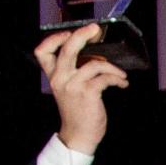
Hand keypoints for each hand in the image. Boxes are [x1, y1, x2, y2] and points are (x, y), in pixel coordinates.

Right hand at [34, 23, 128, 154]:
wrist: (79, 135)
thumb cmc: (77, 112)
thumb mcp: (68, 90)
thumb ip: (73, 73)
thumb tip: (92, 56)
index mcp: (54, 76)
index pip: (43, 52)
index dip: (54, 39)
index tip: (69, 33)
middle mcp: (60, 79)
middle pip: (68, 49)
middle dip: (82, 35)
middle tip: (95, 29)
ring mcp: (74, 86)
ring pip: (94, 64)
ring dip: (112, 67)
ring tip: (121, 75)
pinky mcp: (88, 94)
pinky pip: (105, 78)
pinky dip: (117, 78)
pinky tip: (122, 83)